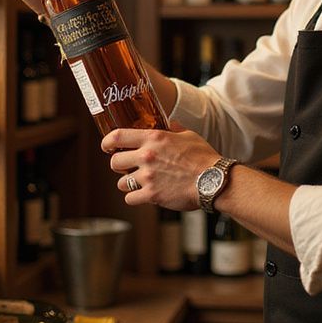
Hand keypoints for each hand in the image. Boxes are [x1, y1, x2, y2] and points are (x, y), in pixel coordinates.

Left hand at [102, 123, 218, 209]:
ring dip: (127, 183)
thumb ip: (173, 129)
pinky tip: (144, 195)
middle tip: (126, 168)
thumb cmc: (204, 158)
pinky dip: (135, 198)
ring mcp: (148, 177)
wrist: (214, 181)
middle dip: (118, 166)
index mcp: (154, 138)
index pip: (117, 136)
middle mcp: (147, 156)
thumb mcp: (188, 135)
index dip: (107, 142)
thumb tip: (167, 124)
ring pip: (121, 183)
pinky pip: (130, 198)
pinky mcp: (152, 195)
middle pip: (114, 162)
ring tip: (139, 183)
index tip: (107, 147)